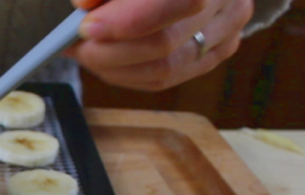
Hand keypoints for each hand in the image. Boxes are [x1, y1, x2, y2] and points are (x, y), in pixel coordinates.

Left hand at [66, 0, 252, 90]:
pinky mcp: (218, 52)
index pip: (180, 3)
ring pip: (166, 68)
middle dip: (110, 50)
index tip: (87, 27)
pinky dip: (128, 73)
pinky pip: (167, 78)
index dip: (128, 21)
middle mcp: (229, 4)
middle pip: (166, 44)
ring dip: (114, 67)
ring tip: (85, 51)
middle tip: (75, 44)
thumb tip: (84, 4)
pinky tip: (106, 62)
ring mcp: (228, 31)